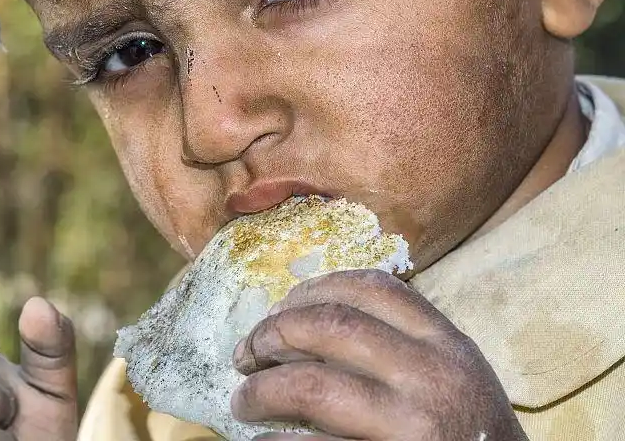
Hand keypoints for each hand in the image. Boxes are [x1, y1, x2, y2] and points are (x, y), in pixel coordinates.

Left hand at [231, 269, 526, 440]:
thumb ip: (402, 344)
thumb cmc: (469, 437)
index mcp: (447, 346)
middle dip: (273, 333)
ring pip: (310, 387)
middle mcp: (431, 378)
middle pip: (330, 327)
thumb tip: (304, 317)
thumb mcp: (454, 376)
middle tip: (246, 352)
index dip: (313, 289)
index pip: (373, 288)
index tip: (279, 306)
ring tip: (243, 401)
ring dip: (261, 390)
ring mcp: (410, 426)